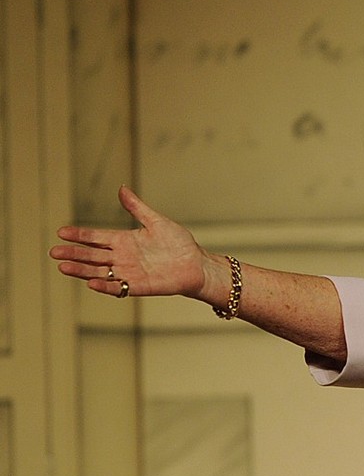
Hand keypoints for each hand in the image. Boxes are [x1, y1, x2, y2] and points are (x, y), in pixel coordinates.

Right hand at [51, 186, 221, 300]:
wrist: (196, 264)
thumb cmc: (178, 243)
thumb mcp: (156, 221)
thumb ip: (137, 208)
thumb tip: (122, 188)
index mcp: (123, 241)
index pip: (96, 237)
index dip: (79, 235)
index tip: (61, 232)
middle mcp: (122, 257)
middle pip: (92, 255)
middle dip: (73, 254)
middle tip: (54, 252)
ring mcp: (129, 273)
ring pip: (99, 272)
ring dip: (81, 270)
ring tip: (63, 266)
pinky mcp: (139, 286)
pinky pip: (119, 287)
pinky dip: (105, 286)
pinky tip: (91, 283)